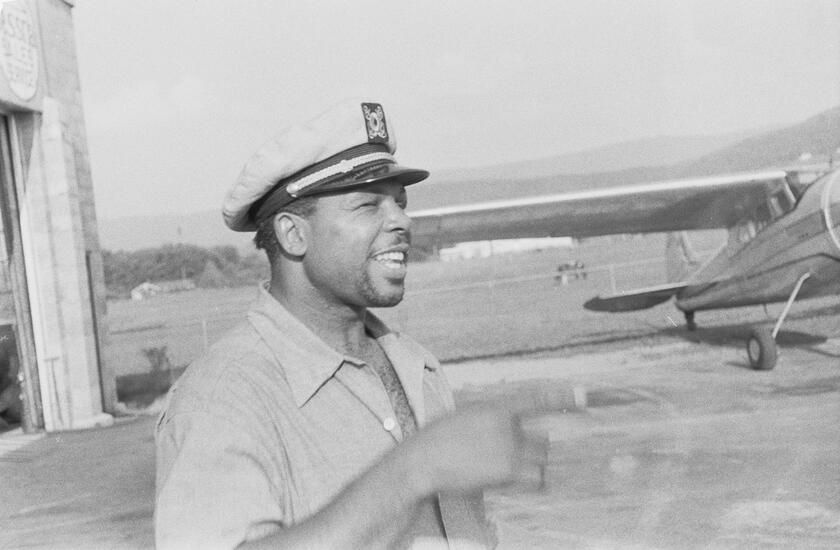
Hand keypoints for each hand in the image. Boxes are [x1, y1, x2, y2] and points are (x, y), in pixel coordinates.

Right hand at [406, 403, 549, 494]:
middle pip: (542, 440)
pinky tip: (515, 482)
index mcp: (496, 408)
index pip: (536, 400)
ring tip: (500, 470)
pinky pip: (536, 478)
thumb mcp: (464, 417)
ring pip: (540, 460)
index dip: (562, 398)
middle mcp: (507, 424)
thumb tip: (506, 427)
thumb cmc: (436, 441)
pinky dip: (531, 482)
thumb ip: (489, 420)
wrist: (423, 460)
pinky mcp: (508, 469)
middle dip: (531, 451)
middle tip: (506, 459)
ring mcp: (509, 447)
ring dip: (529, 467)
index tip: (584, 395)